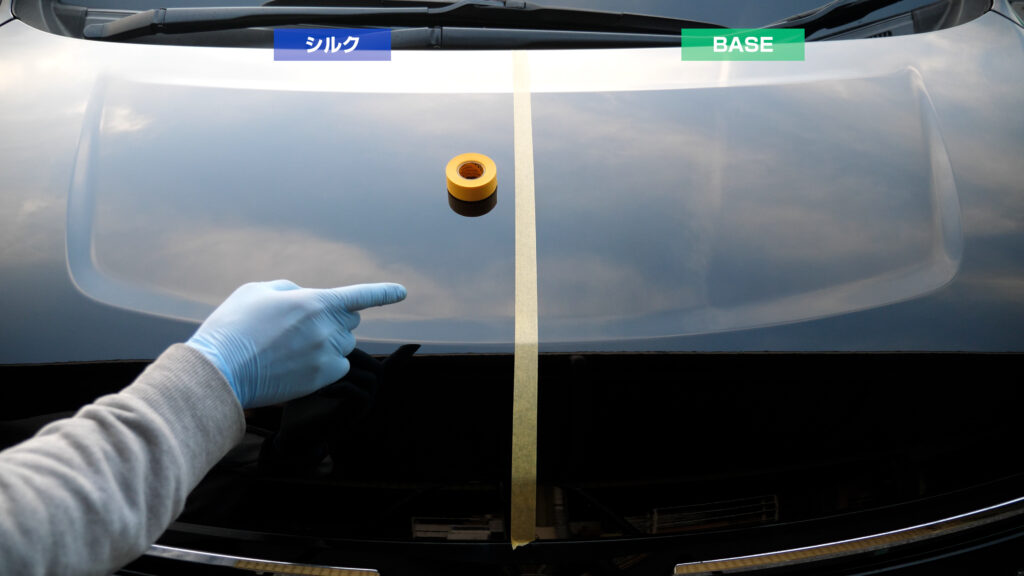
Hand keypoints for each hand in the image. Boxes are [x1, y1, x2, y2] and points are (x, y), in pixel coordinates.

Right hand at [186, 280, 406, 407]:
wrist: (222, 369)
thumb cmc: (234, 326)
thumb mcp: (257, 291)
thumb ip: (291, 290)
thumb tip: (306, 297)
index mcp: (314, 301)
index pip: (359, 295)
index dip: (384, 293)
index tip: (403, 292)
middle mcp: (327, 327)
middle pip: (350, 322)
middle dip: (335, 321)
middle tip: (302, 329)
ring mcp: (327, 354)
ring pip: (345, 345)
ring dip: (330, 343)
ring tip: (295, 349)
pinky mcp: (324, 378)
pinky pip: (339, 366)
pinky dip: (327, 364)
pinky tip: (299, 365)